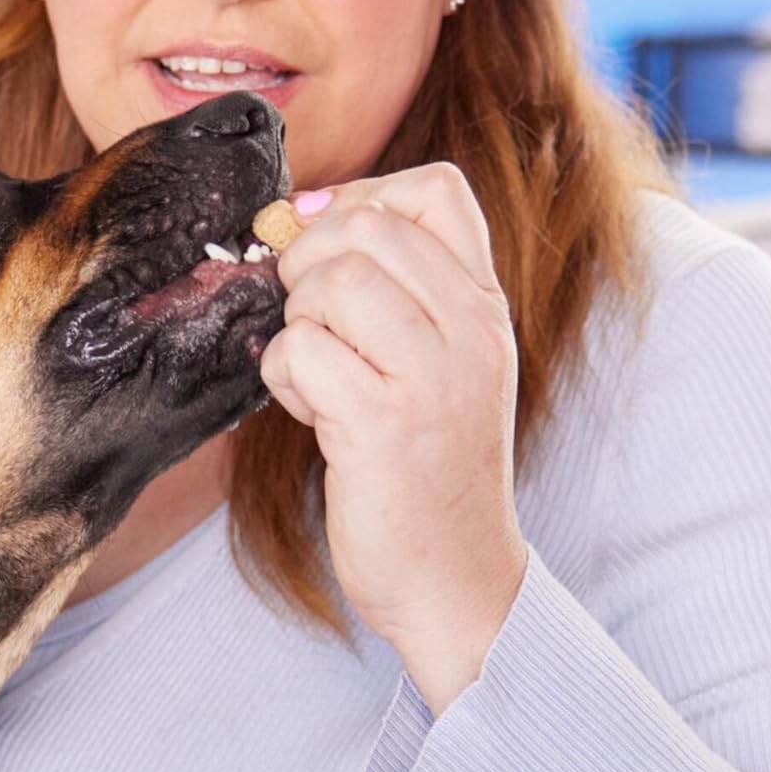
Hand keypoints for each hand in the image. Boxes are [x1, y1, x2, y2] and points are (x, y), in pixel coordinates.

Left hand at [257, 163, 526, 709]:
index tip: (336, 255)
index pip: (436, 190)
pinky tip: (313, 414)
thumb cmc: (433, 473)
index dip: (363, 200)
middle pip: (365, 225)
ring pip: (331, 283)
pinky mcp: (383, 427)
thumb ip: (402, 293)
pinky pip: (301, 352)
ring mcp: (433, 379)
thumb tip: (300, 214)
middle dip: (310, 265)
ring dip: (297, 324)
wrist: (459, 581)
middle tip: (313, 323)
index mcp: (486, 309)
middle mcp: (471, 334)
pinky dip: (284, 379)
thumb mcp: (447, 367)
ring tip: (320, 375)